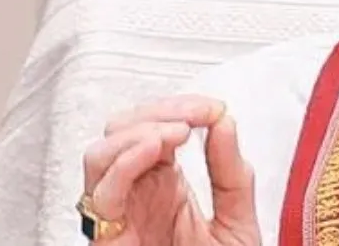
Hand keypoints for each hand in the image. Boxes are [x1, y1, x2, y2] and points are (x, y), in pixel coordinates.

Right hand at [81, 95, 260, 244]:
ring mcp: (121, 214)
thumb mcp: (238, 218)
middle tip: (195, 116)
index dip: (180, 106)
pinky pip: (101, 195)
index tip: (213, 108)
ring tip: (176, 133)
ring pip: (100, 154)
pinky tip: (155, 150)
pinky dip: (125, 162)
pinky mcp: (110, 238)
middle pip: (121, 130)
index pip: (154, 126)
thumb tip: (225, 120)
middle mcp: (137, 194)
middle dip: (157, 110)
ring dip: (137, 132)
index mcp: (165, 183)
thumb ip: (232, 172)